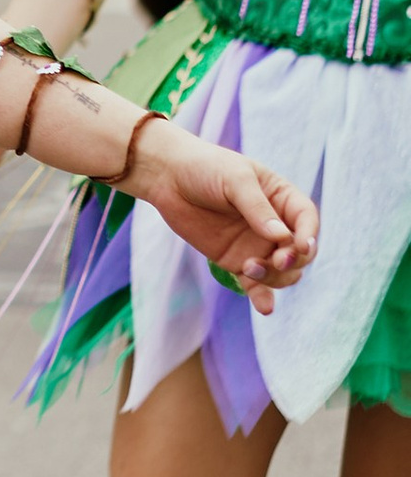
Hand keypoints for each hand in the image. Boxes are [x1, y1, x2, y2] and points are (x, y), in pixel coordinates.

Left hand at [135, 130, 315, 304]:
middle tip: (277, 259)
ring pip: (283, 273)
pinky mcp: (238, 263)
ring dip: (275, 277)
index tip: (301, 246)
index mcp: (282, 198)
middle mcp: (275, 225)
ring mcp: (258, 246)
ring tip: (249, 268)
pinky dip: (263, 297)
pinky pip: (257, 286)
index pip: (306, 220)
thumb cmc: (206, 168)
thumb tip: (283, 238)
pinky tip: (265, 308)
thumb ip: (258, 209)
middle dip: (293, 259)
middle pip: (300, 252)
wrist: (168, 178)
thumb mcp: (235, 180)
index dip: (309, 235)